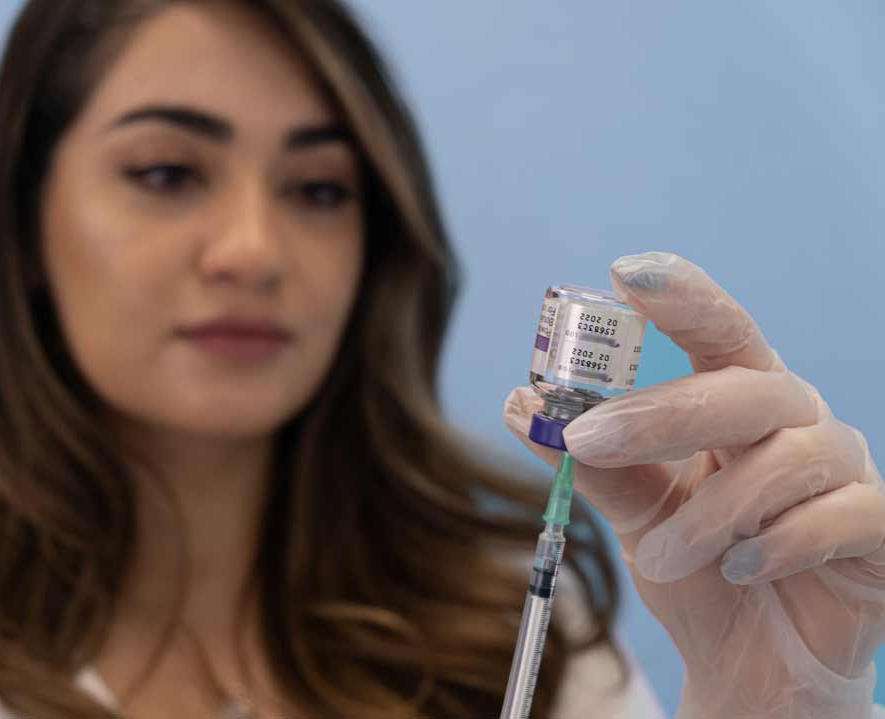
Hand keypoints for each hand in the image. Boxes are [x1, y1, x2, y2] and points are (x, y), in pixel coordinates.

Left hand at [503, 252, 884, 718]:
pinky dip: (778, 544)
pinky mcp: (879, 530)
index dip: (681, 296)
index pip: (719, 329)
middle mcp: (797, 422)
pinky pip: (839, 517)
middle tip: (586, 441)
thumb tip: (519, 405)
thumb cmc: (698, 567)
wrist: (751, 660)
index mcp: (738, 401)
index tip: (623, 273)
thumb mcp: (636, 513)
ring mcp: (845, 472)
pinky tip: (740, 571)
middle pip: (743, 387)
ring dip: (706, 511)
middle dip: (658, 414)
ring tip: (656, 557)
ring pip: (783, 459)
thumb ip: (592, 462)